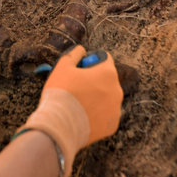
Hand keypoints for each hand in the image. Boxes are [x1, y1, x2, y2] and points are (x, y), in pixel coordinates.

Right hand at [18, 45, 122, 176]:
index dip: (91, 62)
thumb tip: (82, 51)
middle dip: (94, 80)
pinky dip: (97, 114)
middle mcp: (117, 90)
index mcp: (108, 73)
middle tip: (77, 87)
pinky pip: (106, 115)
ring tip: (78, 103)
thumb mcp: (63, 66)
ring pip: (107, 97)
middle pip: (107, 79)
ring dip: (97, 97)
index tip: (80, 69)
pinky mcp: (112, 125)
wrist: (59, 126)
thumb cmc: (61, 93)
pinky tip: (83, 116)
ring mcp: (116, 109)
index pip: (105, 59)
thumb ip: (75, 54)